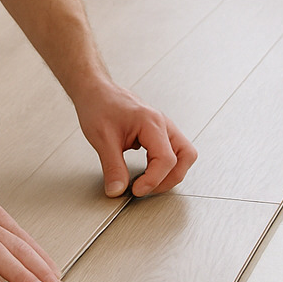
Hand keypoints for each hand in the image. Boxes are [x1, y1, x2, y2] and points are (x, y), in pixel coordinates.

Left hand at [74, 82, 197, 197]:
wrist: (96, 91)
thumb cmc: (99, 105)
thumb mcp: (102, 139)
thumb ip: (113, 167)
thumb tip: (118, 190)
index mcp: (151, 122)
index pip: (166, 159)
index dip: (153, 180)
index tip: (137, 190)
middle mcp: (162, 123)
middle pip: (186, 156)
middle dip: (170, 178)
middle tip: (147, 188)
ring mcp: (163, 127)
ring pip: (184, 154)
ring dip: (171, 173)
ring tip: (150, 183)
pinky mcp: (158, 132)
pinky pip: (173, 151)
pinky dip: (165, 166)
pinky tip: (148, 171)